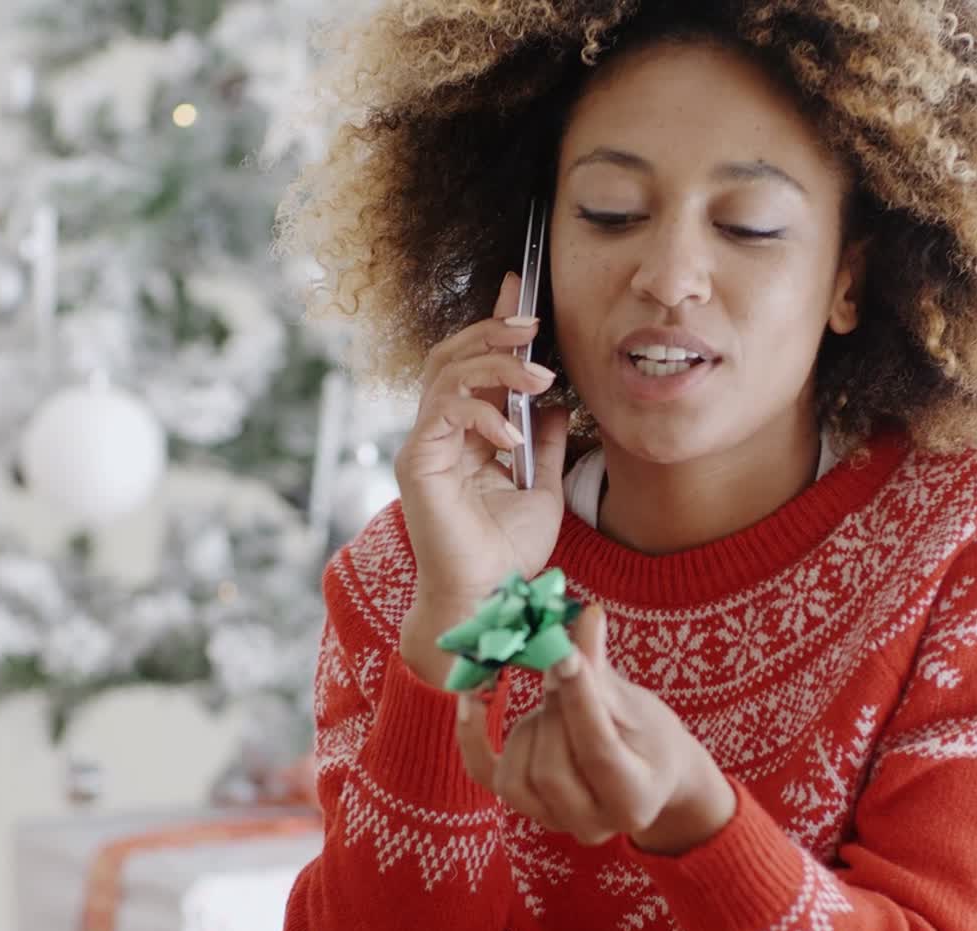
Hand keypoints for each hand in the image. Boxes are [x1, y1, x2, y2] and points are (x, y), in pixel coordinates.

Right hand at [394, 271, 570, 611]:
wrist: (485, 597)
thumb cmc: (506, 552)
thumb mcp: (542, 487)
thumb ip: (546, 443)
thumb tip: (558, 404)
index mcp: (464, 435)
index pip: (473, 364)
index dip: (493, 324)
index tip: (519, 288)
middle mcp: (437, 434)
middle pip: (452, 355)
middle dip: (493, 331)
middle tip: (533, 323)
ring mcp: (424, 445)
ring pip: (446, 372)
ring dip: (495, 364)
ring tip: (540, 377)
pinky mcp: (417, 462)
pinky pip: (444, 412)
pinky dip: (482, 411)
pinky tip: (512, 434)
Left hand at [455, 607, 736, 853]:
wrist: (647, 773)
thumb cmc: (651, 736)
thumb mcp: (636, 705)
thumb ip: (603, 672)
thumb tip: (586, 617)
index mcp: (633, 800)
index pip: (597, 751)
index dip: (578, 700)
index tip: (566, 655)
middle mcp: (591, 824)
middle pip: (551, 770)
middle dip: (551, 713)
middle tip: (559, 669)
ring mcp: (553, 821)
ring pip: (515, 778)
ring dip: (526, 729)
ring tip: (551, 706)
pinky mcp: (525, 807)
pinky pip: (484, 775)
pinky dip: (471, 737)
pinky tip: (470, 700)